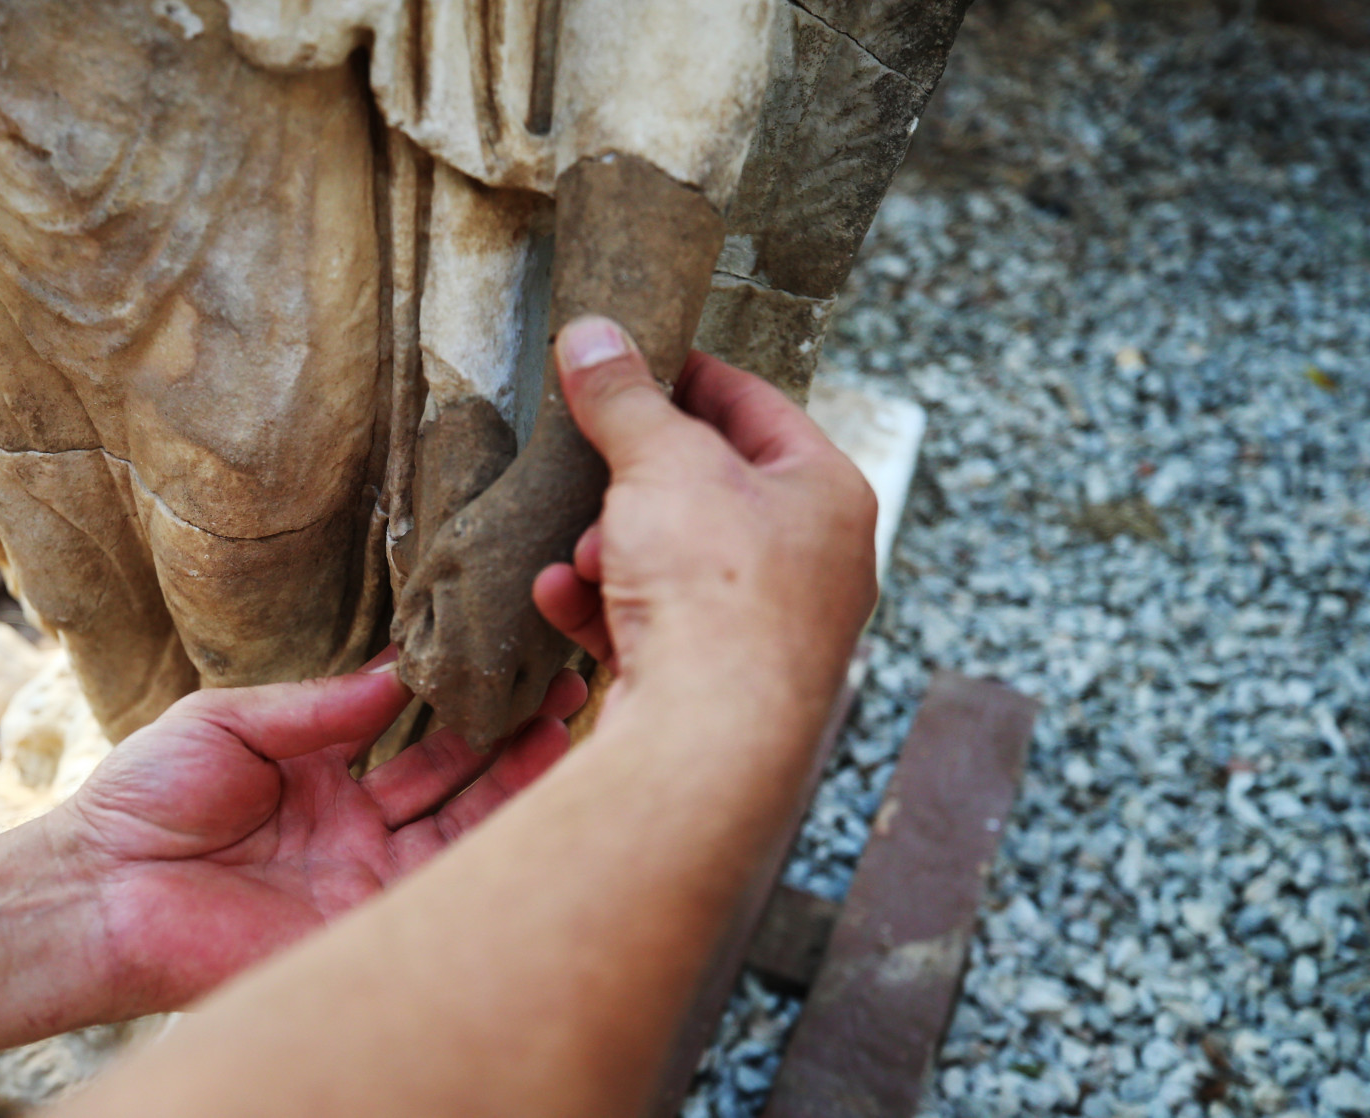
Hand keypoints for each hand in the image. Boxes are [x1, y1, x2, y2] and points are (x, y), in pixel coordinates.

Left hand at [40, 650, 585, 1016]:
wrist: (97, 893)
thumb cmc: (143, 799)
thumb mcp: (229, 720)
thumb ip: (317, 706)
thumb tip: (397, 674)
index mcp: (322, 773)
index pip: (412, 730)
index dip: (462, 698)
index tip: (508, 658)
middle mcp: (357, 825)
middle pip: (454, 775)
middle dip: (511, 733)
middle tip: (564, 686)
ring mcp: (365, 876)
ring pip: (462, 825)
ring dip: (516, 779)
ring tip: (565, 726)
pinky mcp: (362, 927)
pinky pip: (437, 885)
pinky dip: (487, 846)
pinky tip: (530, 803)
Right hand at [532, 316, 877, 732]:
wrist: (710, 737)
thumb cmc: (717, 588)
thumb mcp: (662, 462)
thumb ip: (623, 397)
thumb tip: (591, 334)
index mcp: (827, 492)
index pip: (755, 405)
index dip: (687, 374)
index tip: (630, 358)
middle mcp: (810, 561)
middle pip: (705, 489)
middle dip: (633, 481)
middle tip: (589, 464)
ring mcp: (763, 626)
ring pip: (670, 559)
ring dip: (608, 547)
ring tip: (582, 551)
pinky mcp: (711, 679)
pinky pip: (646, 622)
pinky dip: (599, 604)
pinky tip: (560, 595)